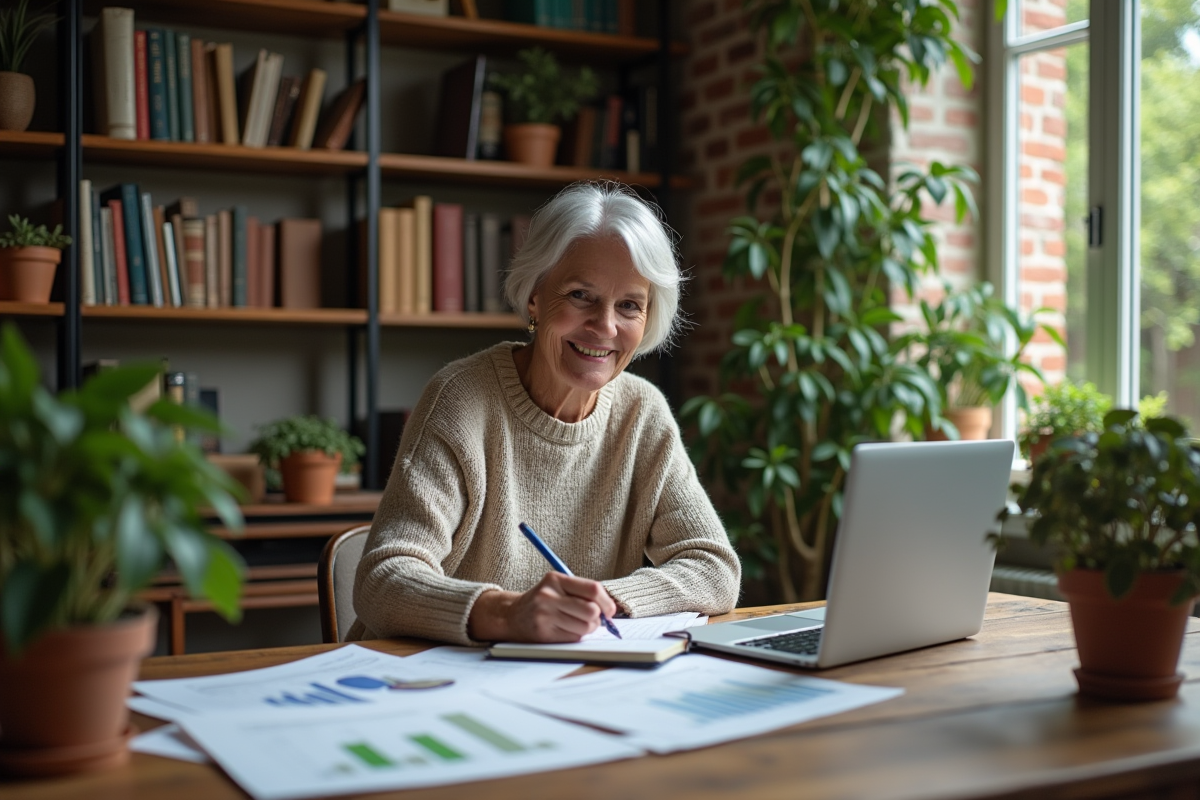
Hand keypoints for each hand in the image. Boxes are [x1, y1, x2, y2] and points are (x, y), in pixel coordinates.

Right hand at [467, 572, 617, 642]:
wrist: (511, 615)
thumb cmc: (542, 601)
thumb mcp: (557, 587)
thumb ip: (581, 593)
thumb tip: (609, 610)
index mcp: (555, 579)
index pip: (592, 589)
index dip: (607, 602)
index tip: (610, 610)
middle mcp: (549, 595)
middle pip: (591, 610)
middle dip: (598, 618)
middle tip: (593, 619)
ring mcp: (545, 615)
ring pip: (585, 627)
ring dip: (588, 629)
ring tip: (578, 624)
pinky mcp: (544, 633)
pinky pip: (574, 637)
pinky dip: (576, 636)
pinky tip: (566, 630)